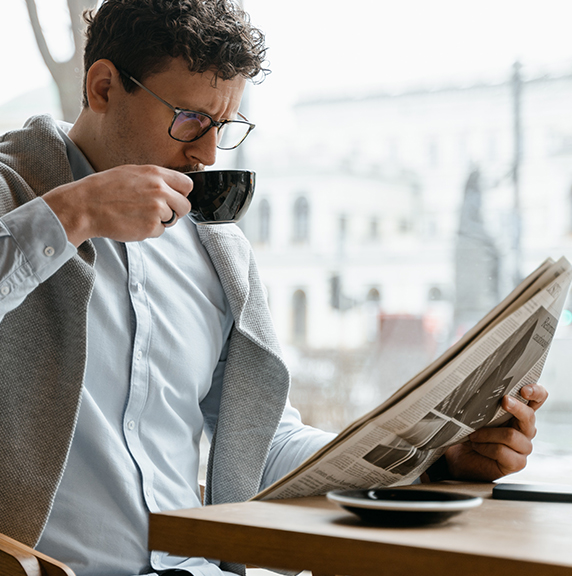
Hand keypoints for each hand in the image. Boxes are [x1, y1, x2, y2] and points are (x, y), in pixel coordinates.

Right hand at [43, 164, 192, 245]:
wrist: (85, 205)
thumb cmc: (104, 189)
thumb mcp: (132, 173)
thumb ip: (155, 179)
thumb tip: (171, 187)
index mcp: (156, 174)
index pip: (187, 185)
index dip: (181, 193)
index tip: (174, 197)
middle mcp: (160, 190)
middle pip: (185, 206)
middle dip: (175, 211)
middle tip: (158, 211)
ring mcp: (157, 209)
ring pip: (172, 220)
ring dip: (160, 221)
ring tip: (138, 215)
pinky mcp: (151, 227)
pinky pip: (160, 232)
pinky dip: (149, 230)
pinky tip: (133, 222)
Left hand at [441, 384, 547, 481]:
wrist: (463, 457)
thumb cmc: (473, 432)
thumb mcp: (479, 415)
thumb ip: (486, 404)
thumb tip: (482, 391)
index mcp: (519, 413)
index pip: (537, 399)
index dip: (536, 392)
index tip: (524, 390)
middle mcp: (525, 429)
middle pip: (529, 416)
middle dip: (516, 407)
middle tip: (504, 401)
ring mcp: (523, 447)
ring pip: (511, 435)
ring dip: (487, 434)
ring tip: (473, 435)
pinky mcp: (517, 462)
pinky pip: (502, 451)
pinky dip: (485, 447)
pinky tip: (477, 446)